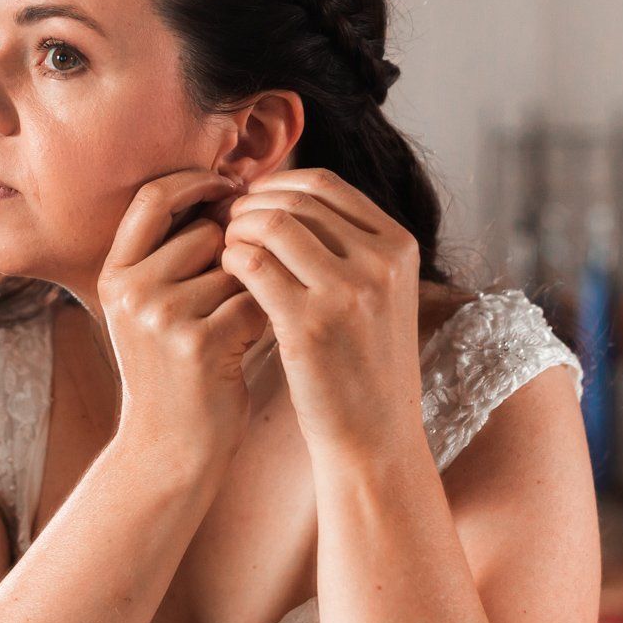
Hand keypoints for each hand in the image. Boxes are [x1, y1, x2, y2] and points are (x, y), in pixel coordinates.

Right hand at [97, 169, 270, 470]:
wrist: (169, 447)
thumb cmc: (174, 368)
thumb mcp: (152, 307)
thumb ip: (175, 252)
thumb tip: (233, 186)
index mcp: (114, 273)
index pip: (153, 197)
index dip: (197, 181)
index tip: (233, 184)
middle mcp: (130, 290)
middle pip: (206, 230)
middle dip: (234, 251)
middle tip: (234, 291)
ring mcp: (160, 316)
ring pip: (235, 265)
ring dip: (251, 287)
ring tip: (236, 324)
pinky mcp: (197, 343)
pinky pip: (252, 300)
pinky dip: (262, 316)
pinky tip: (249, 343)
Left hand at [218, 168, 423, 459]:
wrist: (375, 438)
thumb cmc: (363, 364)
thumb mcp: (376, 293)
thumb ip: (345, 244)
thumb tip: (283, 198)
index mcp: (399, 245)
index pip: (324, 184)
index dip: (275, 185)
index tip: (250, 204)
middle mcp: (380, 262)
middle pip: (294, 200)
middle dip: (249, 205)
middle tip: (223, 222)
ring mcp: (347, 292)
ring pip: (270, 225)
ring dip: (236, 229)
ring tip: (223, 248)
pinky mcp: (309, 324)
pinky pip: (253, 265)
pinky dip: (231, 260)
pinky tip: (226, 275)